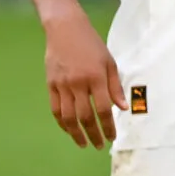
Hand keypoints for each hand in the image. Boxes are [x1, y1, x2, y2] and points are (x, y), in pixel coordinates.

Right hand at [43, 11, 126, 148]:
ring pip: (68, 117)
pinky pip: (56, 110)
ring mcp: (62, 85)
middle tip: (99, 146)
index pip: (103, 109)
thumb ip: (115, 86)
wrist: (66, 30)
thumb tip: (123, 108)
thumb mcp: (109, 62)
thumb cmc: (92, 45)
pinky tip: (69, 130)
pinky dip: (62, 123)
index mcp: (96, 77)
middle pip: (85, 116)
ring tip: (84, 143)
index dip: (108, 126)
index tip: (112, 138)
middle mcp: (78, 83)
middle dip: (93, 134)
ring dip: (76, 133)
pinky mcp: (51, 85)